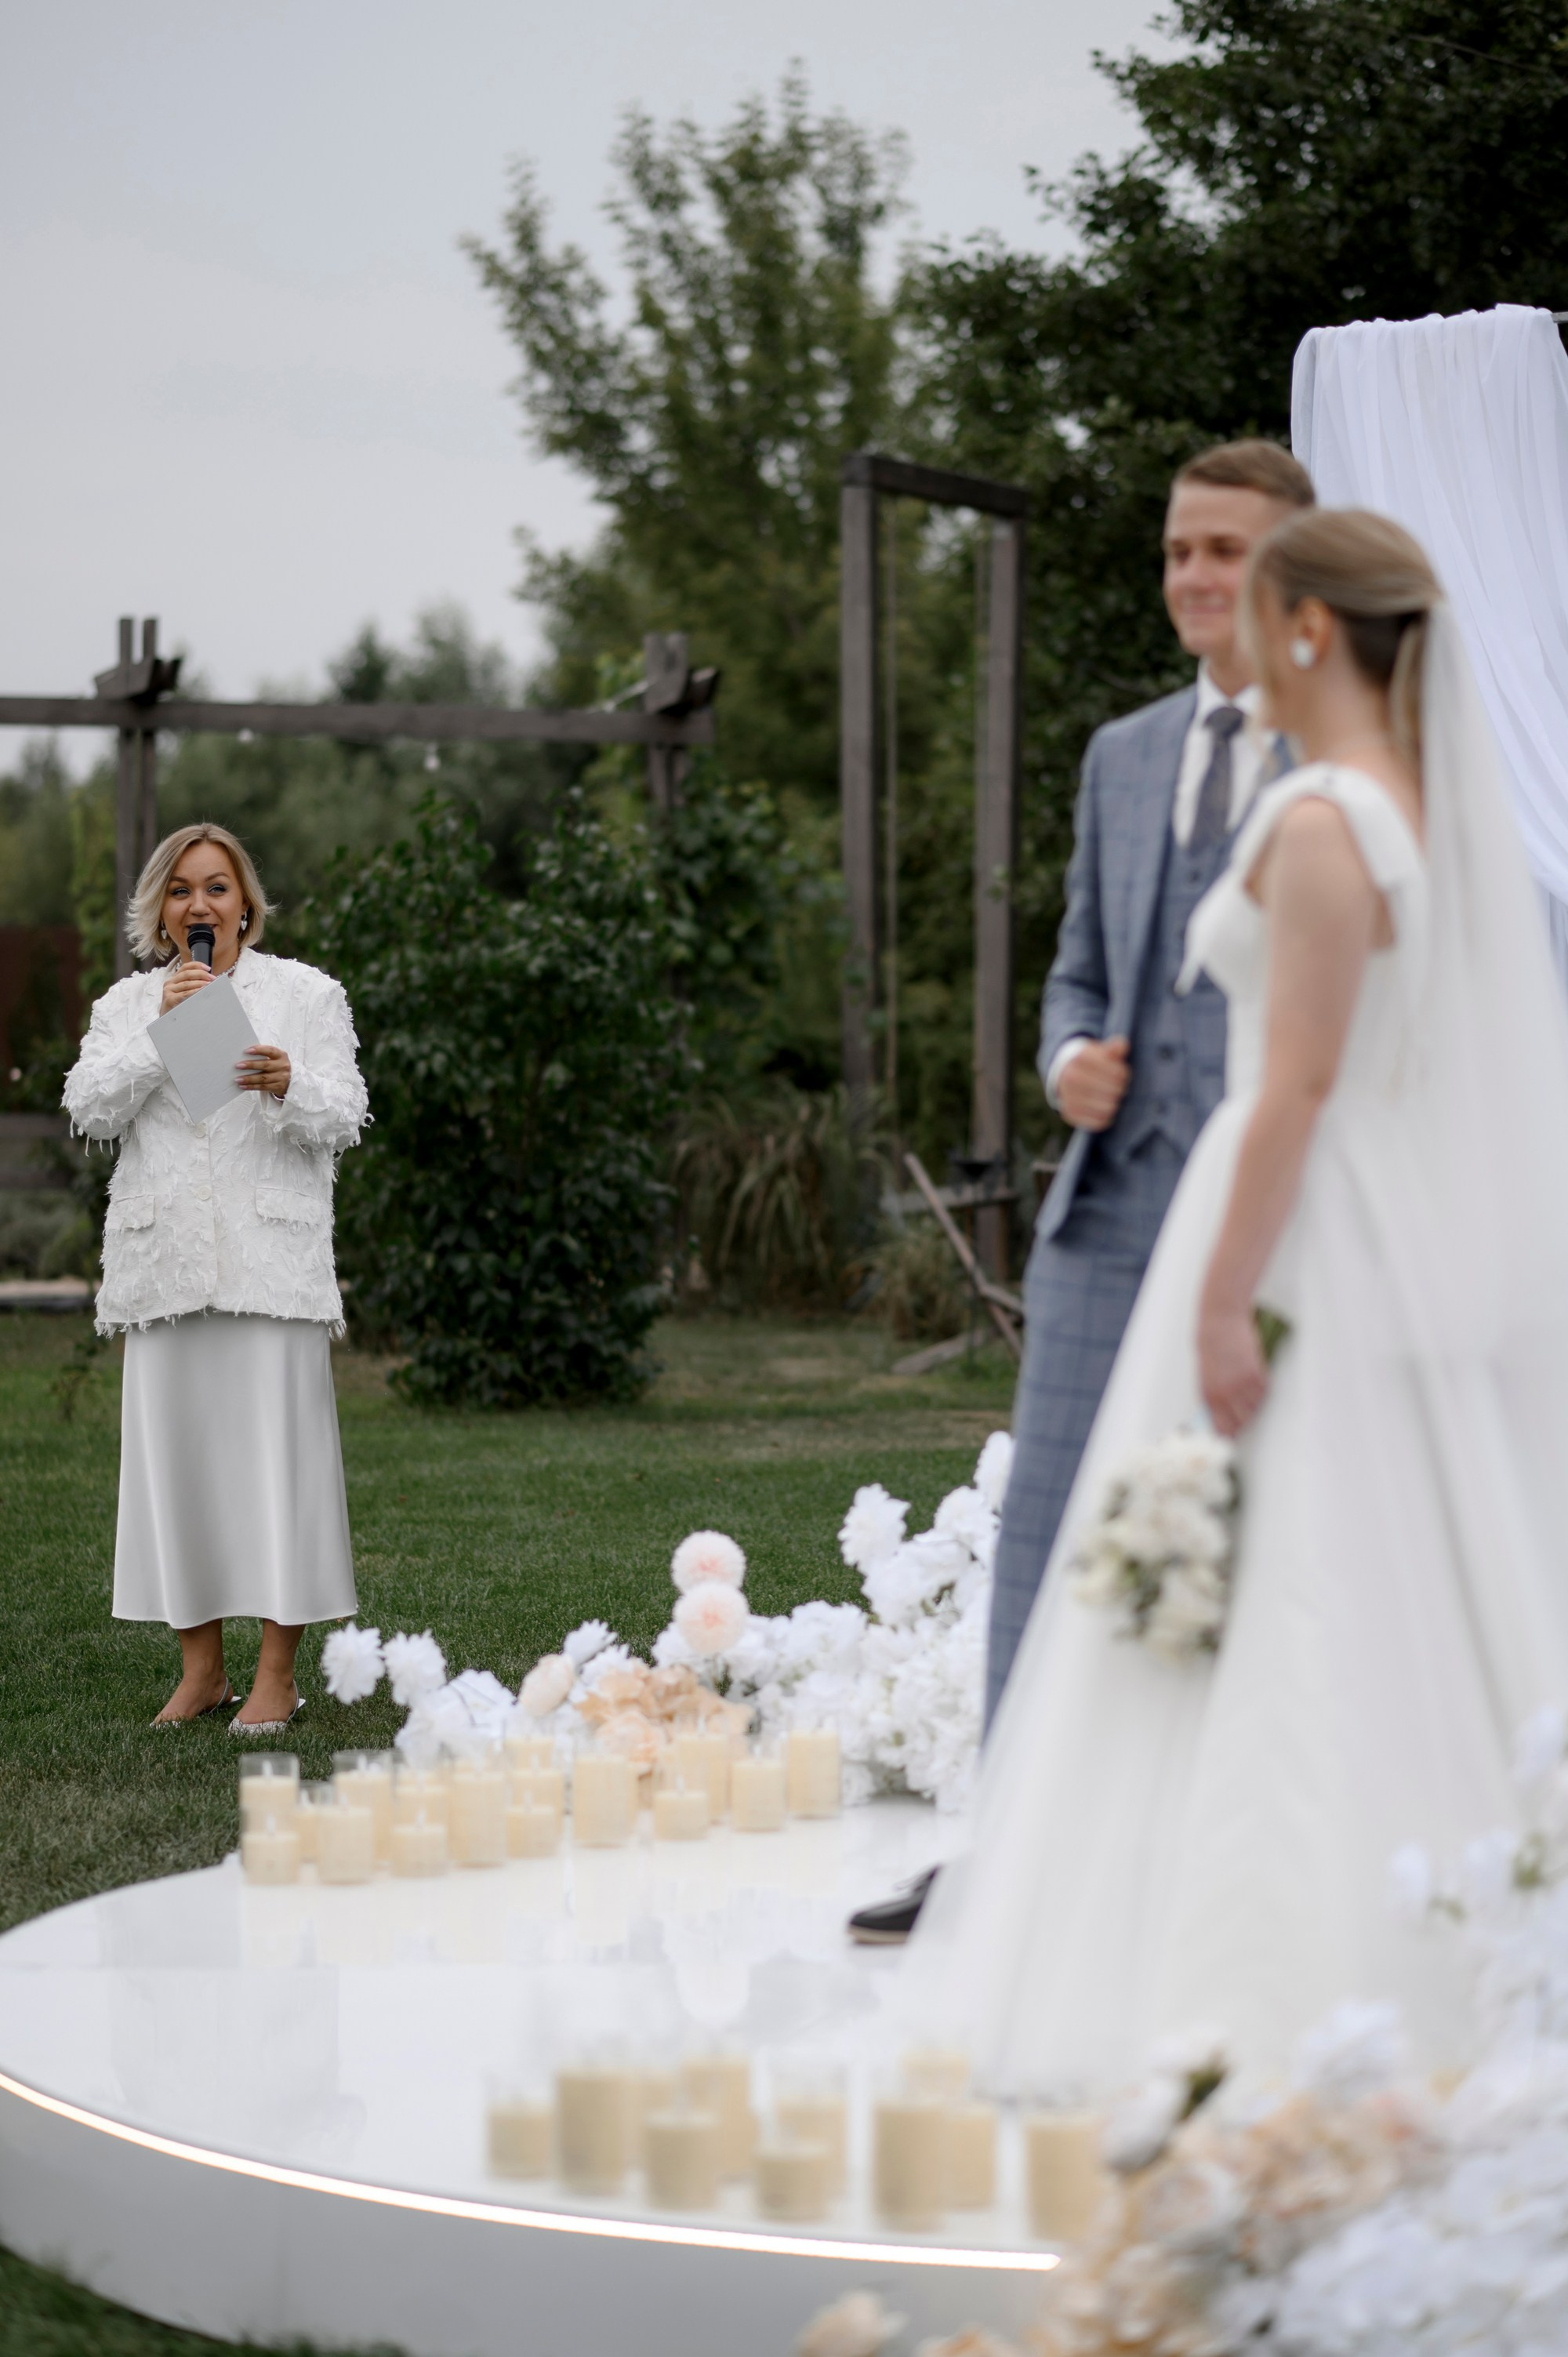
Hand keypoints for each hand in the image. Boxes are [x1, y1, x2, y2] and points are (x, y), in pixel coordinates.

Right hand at [160, 961, 213, 1012]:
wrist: (166, 1022)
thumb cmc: (178, 1007)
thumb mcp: (184, 994)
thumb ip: (192, 986)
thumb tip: (209, 981)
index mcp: (174, 980)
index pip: (185, 967)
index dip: (197, 965)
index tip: (208, 968)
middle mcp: (170, 983)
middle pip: (187, 974)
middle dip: (202, 974)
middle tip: (213, 978)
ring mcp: (168, 990)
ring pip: (187, 983)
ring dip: (200, 983)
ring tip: (210, 984)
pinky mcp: (170, 999)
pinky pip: (185, 993)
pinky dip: (195, 991)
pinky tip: (202, 991)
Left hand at [237, 1045, 290, 1099]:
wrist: (289, 1080)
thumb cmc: (276, 1066)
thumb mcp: (274, 1058)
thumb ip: (263, 1055)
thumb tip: (244, 1055)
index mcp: (281, 1055)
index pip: (270, 1050)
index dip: (259, 1050)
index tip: (247, 1051)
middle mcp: (283, 1066)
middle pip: (265, 1065)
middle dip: (250, 1065)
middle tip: (238, 1066)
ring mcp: (281, 1077)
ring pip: (263, 1078)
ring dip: (249, 1079)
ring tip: (238, 1079)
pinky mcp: (278, 1087)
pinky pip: (262, 1087)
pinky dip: (251, 1087)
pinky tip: (243, 1086)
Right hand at [1058, 1036, 1130, 1131]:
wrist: (1065, 1073)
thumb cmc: (1091, 1062)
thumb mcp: (1100, 1051)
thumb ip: (1113, 1048)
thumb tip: (1122, 1045)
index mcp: (1080, 1058)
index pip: (1117, 1073)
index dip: (1124, 1075)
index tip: (1122, 1075)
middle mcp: (1071, 1077)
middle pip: (1114, 1091)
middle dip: (1120, 1090)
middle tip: (1119, 1088)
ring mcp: (1068, 1096)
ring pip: (1107, 1108)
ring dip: (1114, 1104)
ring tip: (1112, 1098)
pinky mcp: (1069, 1113)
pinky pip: (1098, 1122)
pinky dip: (1106, 1118)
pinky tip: (1105, 1108)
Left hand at [1198, 1303, 1268, 1436]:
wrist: (1220, 1321)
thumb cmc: (1209, 1344)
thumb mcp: (1205, 1374)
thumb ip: (1212, 1396)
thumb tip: (1218, 1416)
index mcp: (1208, 1395)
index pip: (1220, 1427)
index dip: (1227, 1435)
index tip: (1231, 1438)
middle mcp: (1225, 1394)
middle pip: (1241, 1422)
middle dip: (1242, 1421)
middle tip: (1242, 1413)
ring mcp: (1242, 1385)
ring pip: (1254, 1409)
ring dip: (1252, 1405)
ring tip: (1246, 1391)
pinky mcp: (1257, 1374)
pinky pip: (1263, 1393)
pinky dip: (1261, 1391)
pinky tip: (1253, 1379)